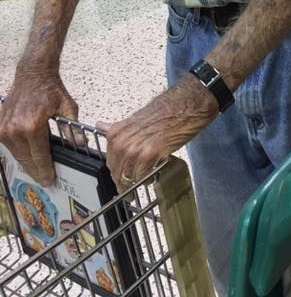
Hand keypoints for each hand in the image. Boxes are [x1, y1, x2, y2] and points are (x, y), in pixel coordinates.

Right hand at [0, 70, 77, 185]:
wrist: (33, 73)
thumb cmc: (51, 88)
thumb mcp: (67, 107)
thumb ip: (72, 128)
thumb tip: (82, 144)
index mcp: (32, 127)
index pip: (39, 157)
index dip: (45, 171)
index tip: (50, 180)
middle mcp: (15, 131)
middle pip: (26, 160)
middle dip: (36, 171)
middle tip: (46, 180)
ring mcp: (4, 129)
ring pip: (17, 155)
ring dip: (27, 163)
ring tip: (38, 170)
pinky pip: (9, 147)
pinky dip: (19, 153)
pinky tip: (28, 157)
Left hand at [103, 77, 216, 191]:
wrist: (182, 106)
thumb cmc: (162, 111)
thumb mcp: (133, 119)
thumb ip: (116, 127)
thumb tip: (100, 125)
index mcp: (116, 133)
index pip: (110, 161)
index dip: (116, 172)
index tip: (119, 178)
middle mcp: (121, 143)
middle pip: (117, 172)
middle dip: (122, 182)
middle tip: (128, 190)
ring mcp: (134, 150)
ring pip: (128, 177)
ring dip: (133, 185)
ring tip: (141, 185)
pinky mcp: (149, 156)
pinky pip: (142, 177)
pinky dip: (146, 180)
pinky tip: (151, 177)